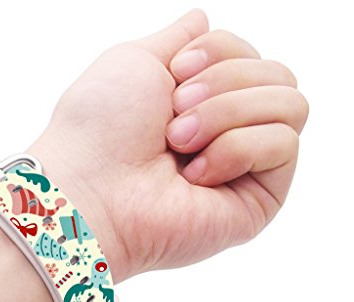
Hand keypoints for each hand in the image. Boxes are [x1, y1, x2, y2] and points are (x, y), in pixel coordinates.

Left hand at [29, 9, 308, 282]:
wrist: (91, 189)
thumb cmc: (101, 128)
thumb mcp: (138, 59)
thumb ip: (178, 39)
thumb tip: (203, 19)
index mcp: (203, 101)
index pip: (253, 56)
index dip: (220, 51)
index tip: (177, 72)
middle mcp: (227, 132)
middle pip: (278, 76)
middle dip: (224, 82)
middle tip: (174, 113)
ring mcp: (245, 168)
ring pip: (291, 106)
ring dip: (227, 113)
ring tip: (179, 143)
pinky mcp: (258, 201)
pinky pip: (284, 145)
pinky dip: (235, 149)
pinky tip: (195, 176)